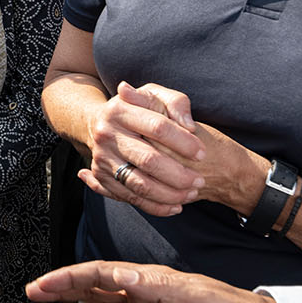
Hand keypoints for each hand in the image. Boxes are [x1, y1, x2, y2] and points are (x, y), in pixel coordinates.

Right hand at [25, 261, 285, 302]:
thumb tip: (121, 277)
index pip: (105, 274)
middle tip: (34, 288)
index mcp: (156, 280)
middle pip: (99, 286)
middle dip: (65, 285)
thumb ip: (160, 288)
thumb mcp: (201, 299)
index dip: (73, 276)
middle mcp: (151, 295)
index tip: (46, 282)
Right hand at [78, 81, 207, 216]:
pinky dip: (155, 206)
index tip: (202, 153)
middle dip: (179, 174)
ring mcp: (101, 158)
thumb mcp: (155, 95)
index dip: (184, 142)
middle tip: (199, 180)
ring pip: (139, 184)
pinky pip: (131, 198)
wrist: (99, 124)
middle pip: (148, 160)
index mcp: (119, 110)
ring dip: (169, 194)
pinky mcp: (101, 177)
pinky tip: (175, 206)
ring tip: (191, 194)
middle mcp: (106, 134)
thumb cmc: (138, 109)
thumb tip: (188, 125)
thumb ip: (176, 103)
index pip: (157, 127)